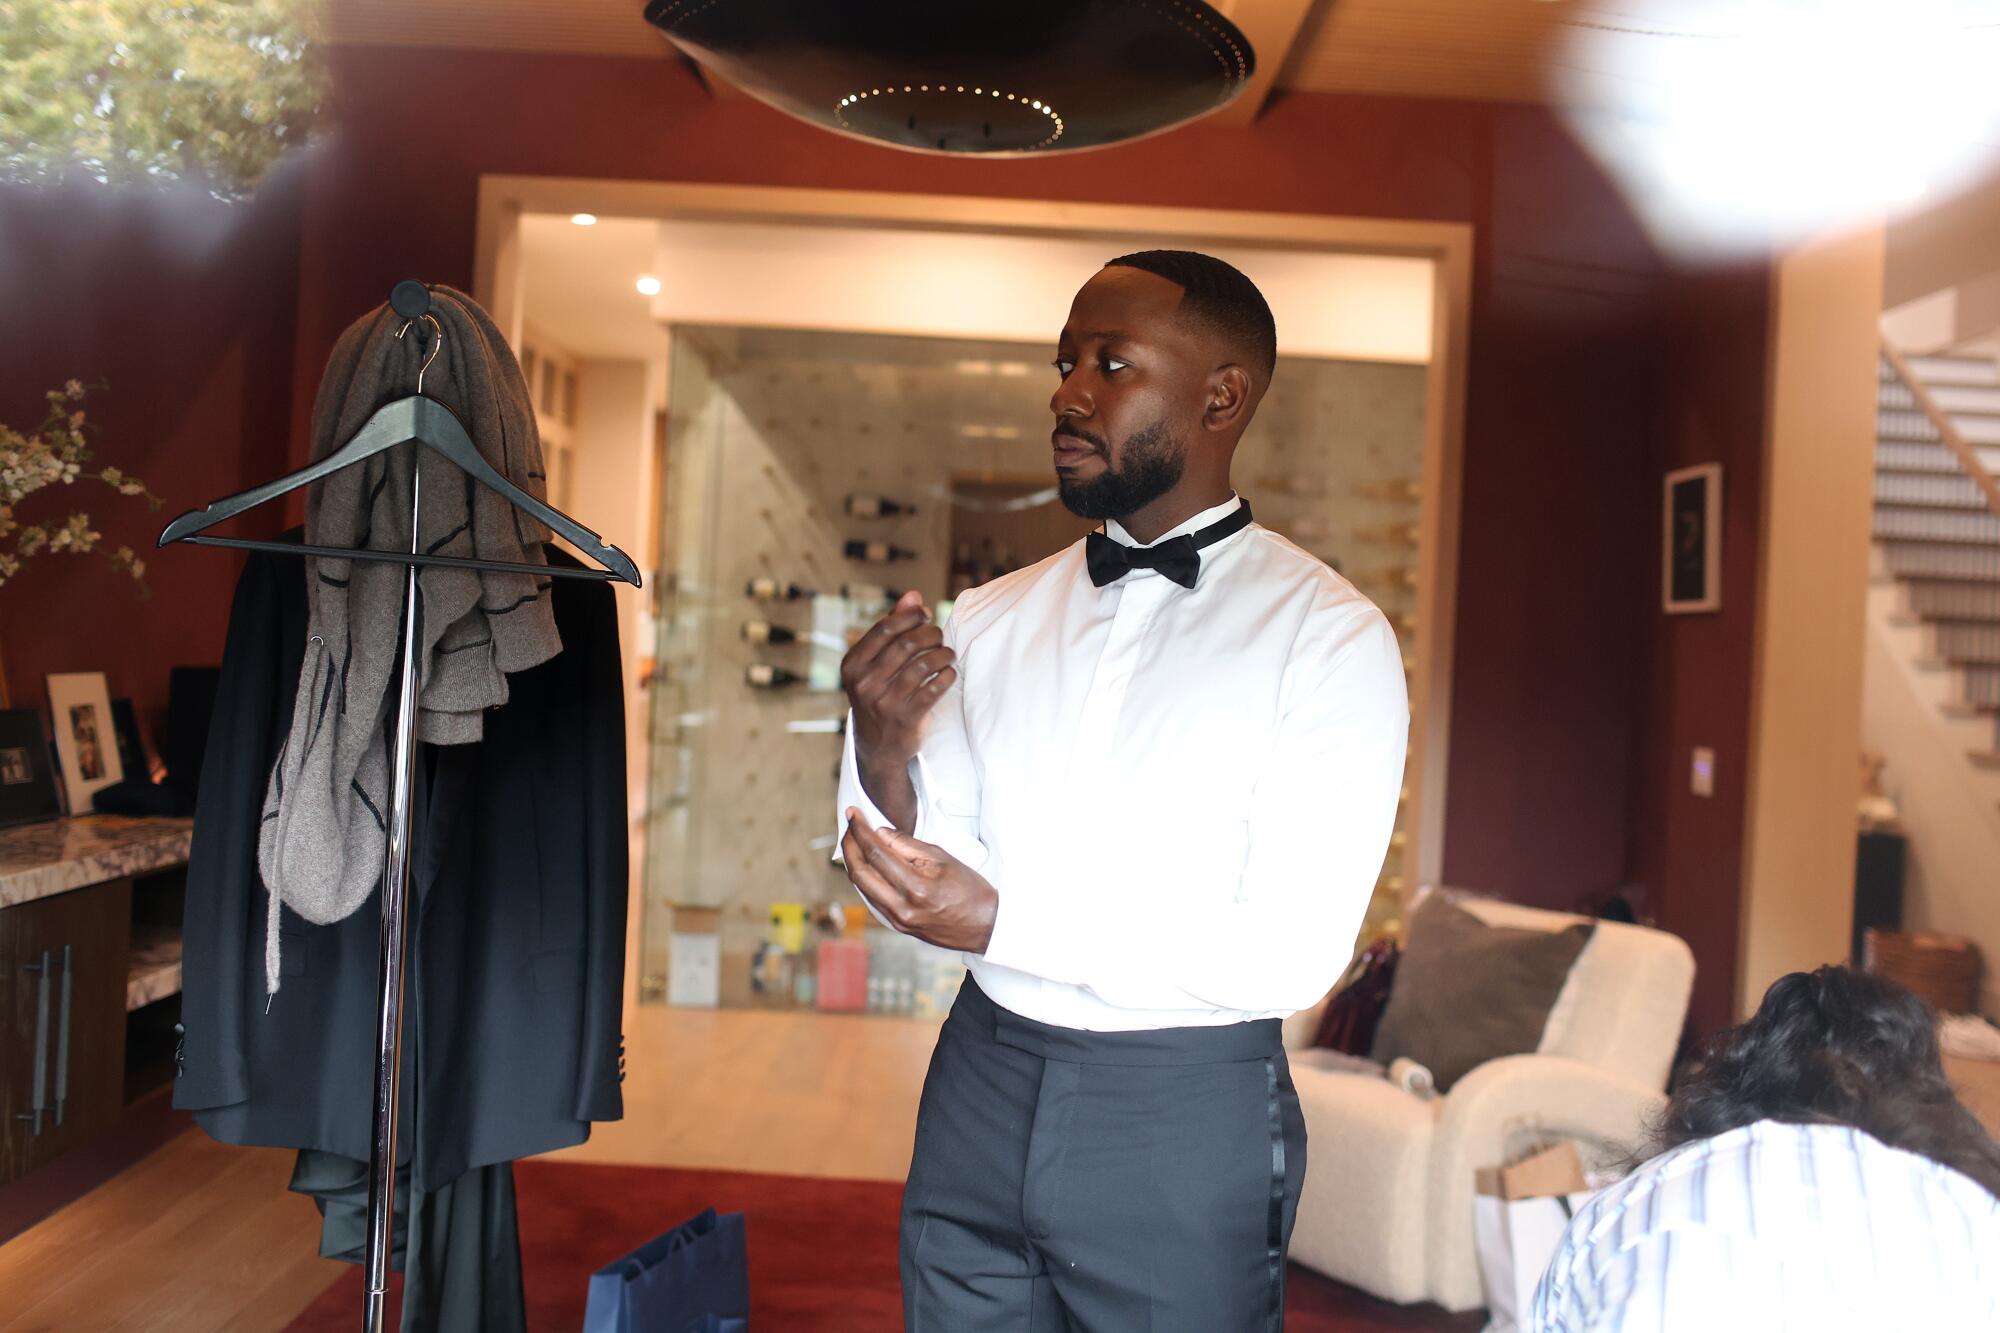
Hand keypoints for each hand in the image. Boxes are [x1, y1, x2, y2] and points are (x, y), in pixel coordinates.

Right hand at [841, 589, 955, 770]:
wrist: (878, 746)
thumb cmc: (879, 693)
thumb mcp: (874, 663)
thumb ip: (891, 627)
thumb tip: (913, 596)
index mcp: (852, 665)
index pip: (884, 629)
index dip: (910, 617)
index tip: (925, 615)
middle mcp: (864, 683)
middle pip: (906, 644)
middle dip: (930, 634)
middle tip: (939, 635)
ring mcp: (884, 703)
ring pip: (924, 665)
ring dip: (942, 654)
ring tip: (948, 653)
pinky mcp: (906, 719)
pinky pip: (935, 689)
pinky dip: (947, 677)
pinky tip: (950, 673)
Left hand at [842, 809, 996, 953]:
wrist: (985, 926)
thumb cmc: (971, 890)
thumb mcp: (944, 858)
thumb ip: (908, 845)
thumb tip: (880, 834)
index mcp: (915, 887)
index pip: (876, 853)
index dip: (860, 831)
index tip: (853, 814)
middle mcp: (901, 907)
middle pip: (859, 873)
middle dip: (849, 845)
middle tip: (849, 826)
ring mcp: (897, 920)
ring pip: (862, 887)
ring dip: (854, 862)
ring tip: (856, 841)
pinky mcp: (897, 926)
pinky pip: (872, 899)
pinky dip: (866, 879)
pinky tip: (868, 865)